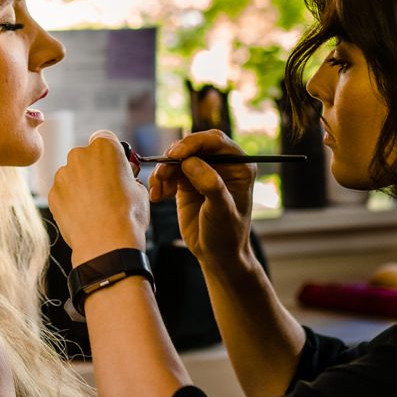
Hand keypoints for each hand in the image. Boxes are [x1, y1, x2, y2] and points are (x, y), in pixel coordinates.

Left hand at [46, 131, 148, 263]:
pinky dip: (70, 201)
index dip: (112, 153)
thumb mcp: (140, 190)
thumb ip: (128, 176)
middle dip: (95, 169)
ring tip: (95, 208)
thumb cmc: (127, 215)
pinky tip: (83, 215)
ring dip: (81, 185)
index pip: (105, 138)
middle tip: (107, 191)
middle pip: (86, 156)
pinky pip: (63, 193)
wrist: (106, 243)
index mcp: (104, 147)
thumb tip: (124, 179)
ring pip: (73, 175)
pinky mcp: (52, 194)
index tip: (116, 167)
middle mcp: (80, 155)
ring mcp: (63, 174)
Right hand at [146, 130, 255, 275]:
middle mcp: (222, 164)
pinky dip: (159, 180)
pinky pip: (169, 172)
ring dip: (164, 170)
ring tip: (158, 190)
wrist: (216, 254)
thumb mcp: (222, 211)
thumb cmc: (227, 234)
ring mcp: (203, 172)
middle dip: (175, 156)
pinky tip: (157, 195)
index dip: (195, 143)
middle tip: (162, 172)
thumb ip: (210, 184)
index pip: (216, 141)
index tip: (176, 155)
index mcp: (239, 166)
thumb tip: (190, 162)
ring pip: (177, 158)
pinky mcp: (187, 182)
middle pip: (194, 145)